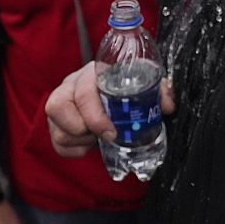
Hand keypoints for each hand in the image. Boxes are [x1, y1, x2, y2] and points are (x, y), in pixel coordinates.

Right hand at [46, 62, 175, 157]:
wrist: (114, 87)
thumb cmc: (126, 85)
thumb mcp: (144, 83)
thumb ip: (158, 91)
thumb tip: (167, 106)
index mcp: (91, 73)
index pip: (83, 92)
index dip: (95, 116)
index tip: (112, 133)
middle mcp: (70, 86)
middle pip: (57, 106)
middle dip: (85, 128)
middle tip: (107, 135)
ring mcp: (60, 105)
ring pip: (57, 130)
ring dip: (81, 140)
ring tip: (98, 136)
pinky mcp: (56, 123)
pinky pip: (58, 144)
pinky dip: (76, 149)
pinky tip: (90, 142)